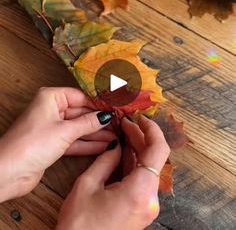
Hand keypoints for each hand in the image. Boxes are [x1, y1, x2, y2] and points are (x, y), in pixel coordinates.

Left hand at [0, 87, 114, 201]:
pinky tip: (105, 146)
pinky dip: (88, 143)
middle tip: (119, 124)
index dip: (99, 104)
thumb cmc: (31, 144)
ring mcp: (53, 127)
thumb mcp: (65, 131)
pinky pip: (75, 140)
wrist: (9, 172)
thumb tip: (106, 116)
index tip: (116, 108)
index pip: (81, 97)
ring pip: (79, 128)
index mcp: (51, 98)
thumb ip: (88, 123)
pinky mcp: (53, 143)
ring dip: (97, 133)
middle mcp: (52, 110)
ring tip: (116, 136)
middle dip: (99, 120)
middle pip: (81, 112)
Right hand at [57, 115, 169, 229]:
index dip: (153, 130)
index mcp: (139, 191)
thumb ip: (105, 161)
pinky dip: (134, 164)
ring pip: (148, 169)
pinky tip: (124, 152)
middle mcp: (150, 199)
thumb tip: (116, 145)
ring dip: (138, 149)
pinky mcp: (141, 210)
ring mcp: (147, 206)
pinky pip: (142, 180)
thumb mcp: (87, 186)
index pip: (159, 151)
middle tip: (125, 123)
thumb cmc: (79, 225)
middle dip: (141, 137)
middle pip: (154, 158)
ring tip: (123, 133)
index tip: (140, 118)